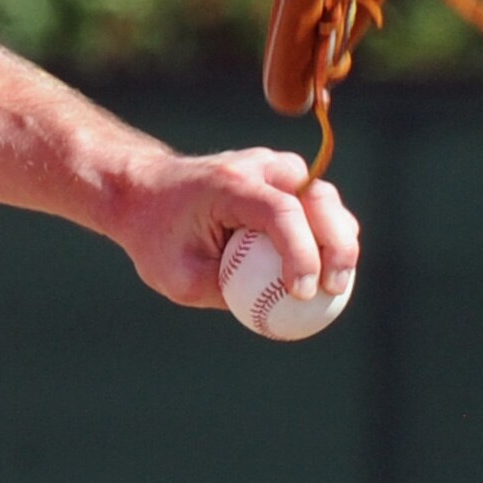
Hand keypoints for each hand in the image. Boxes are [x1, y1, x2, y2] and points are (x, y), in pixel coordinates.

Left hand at [102, 145, 359, 308]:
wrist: (142, 191)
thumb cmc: (156, 235)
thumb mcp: (179, 276)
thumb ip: (226, 293)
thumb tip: (279, 316)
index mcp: (229, 184)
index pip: (281, 212)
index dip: (302, 253)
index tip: (302, 294)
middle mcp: (257, 167)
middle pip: (318, 198)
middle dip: (338, 246)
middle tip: (334, 290)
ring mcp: (272, 167)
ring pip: (325, 199)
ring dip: (340, 240)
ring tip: (335, 284)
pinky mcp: (280, 178)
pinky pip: (316, 205)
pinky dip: (328, 235)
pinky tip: (326, 271)